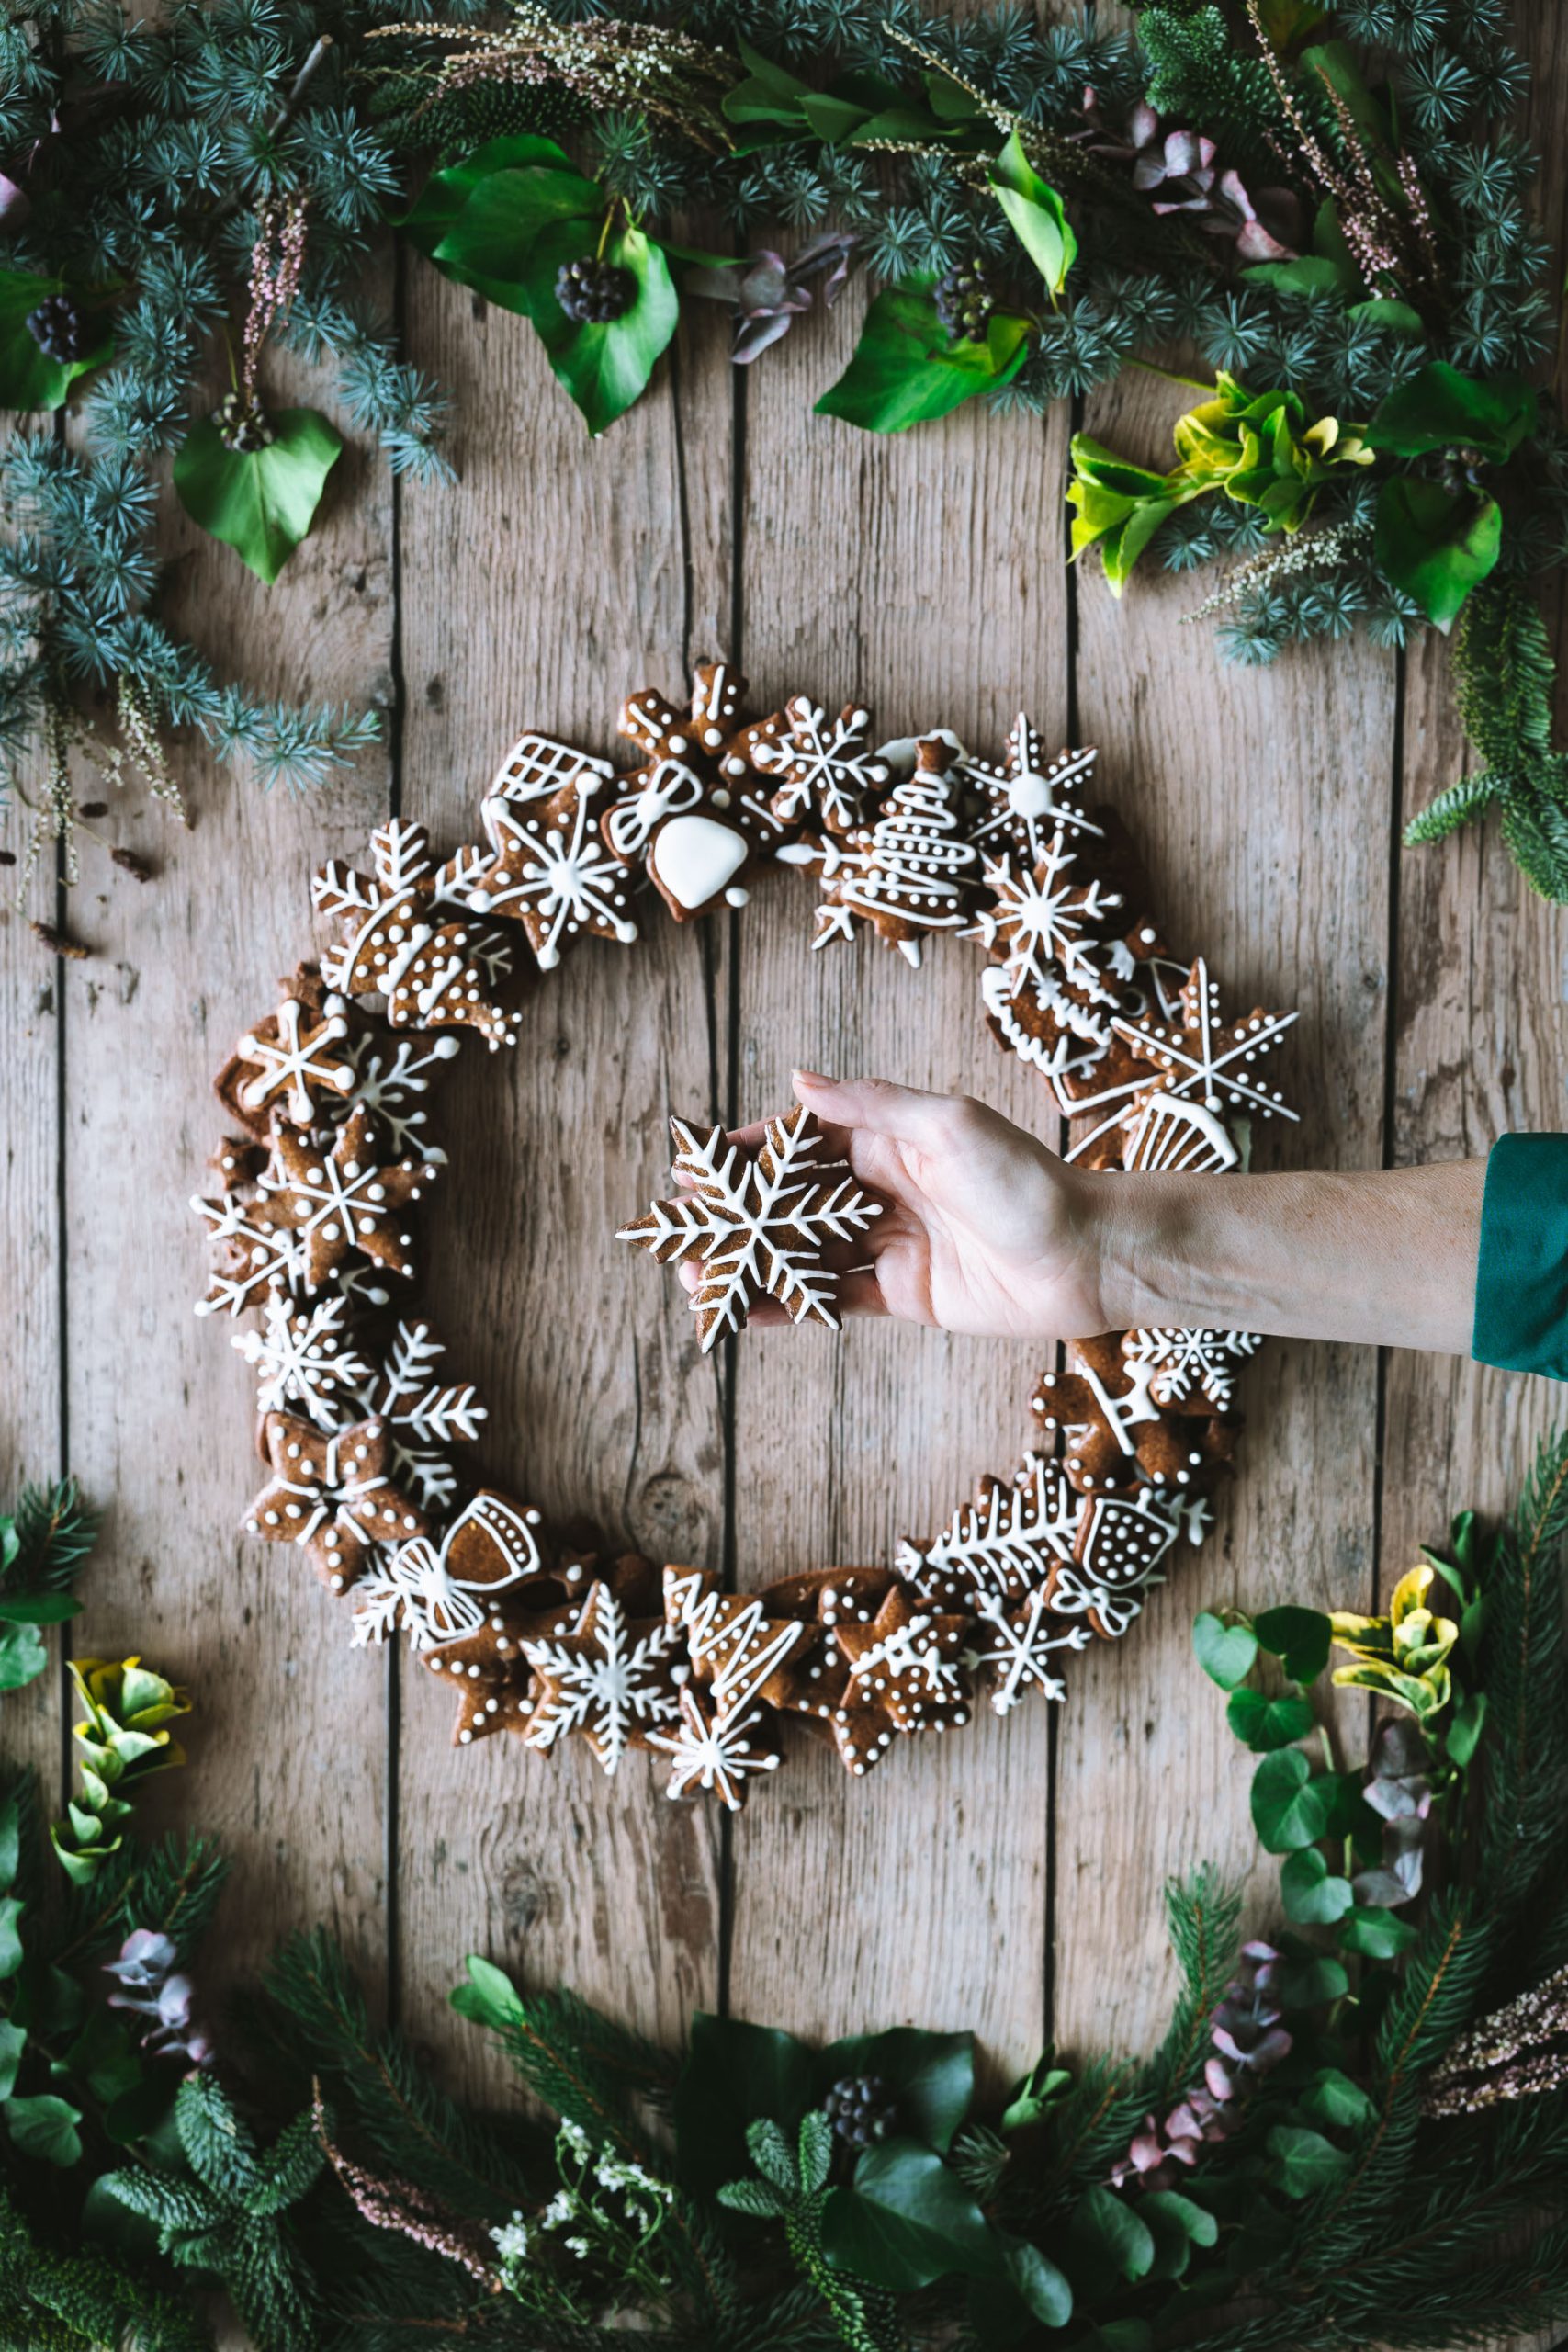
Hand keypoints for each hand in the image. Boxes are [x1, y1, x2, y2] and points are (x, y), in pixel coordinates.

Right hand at [683, 1071, 1106, 1341]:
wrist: (1087, 1255)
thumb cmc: (1027, 1178)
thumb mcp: (949, 1125)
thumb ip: (872, 1106)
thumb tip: (798, 1082)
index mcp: (891, 1139)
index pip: (803, 1142)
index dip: (749, 1151)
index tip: (697, 1160)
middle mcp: (884, 1188)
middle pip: (794, 1201)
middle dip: (737, 1213)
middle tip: (679, 1227)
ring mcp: (891, 1244)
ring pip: (805, 1253)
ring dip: (752, 1263)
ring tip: (696, 1277)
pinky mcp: (905, 1295)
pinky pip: (835, 1299)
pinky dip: (790, 1305)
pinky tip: (748, 1309)